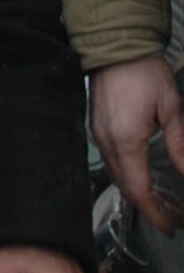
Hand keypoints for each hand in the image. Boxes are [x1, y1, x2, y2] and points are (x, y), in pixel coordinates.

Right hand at [90, 54, 183, 232]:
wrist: (115, 45)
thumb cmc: (143, 71)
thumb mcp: (171, 107)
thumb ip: (180, 144)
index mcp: (125, 139)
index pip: (139, 190)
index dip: (155, 213)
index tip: (170, 227)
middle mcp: (107, 141)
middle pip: (126, 187)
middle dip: (149, 207)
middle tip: (172, 218)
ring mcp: (98, 134)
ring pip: (117, 176)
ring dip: (138, 192)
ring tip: (162, 201)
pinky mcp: (97, 126)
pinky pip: (111, 161)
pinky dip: (127, 175)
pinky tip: (143, 176)